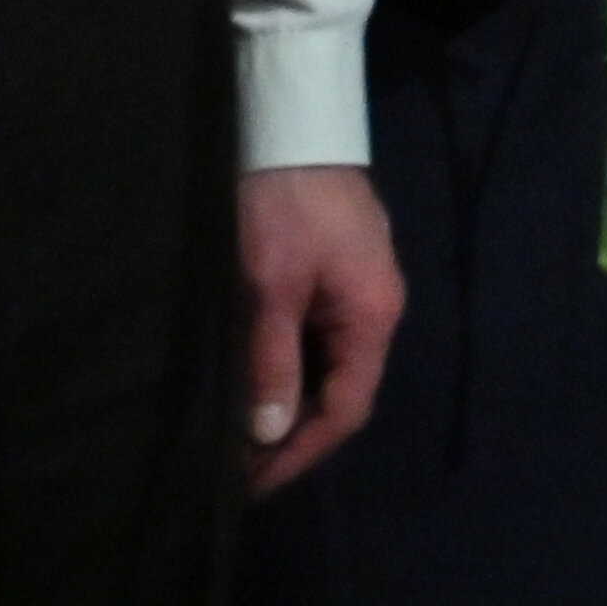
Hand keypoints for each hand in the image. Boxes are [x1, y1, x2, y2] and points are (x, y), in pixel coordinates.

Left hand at [237, 165, 403, 497]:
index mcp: (372, 316)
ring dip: (283, 401)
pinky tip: (248, 378)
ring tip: (232, 430)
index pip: (345, 409)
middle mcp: (374, 309)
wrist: (290, 120)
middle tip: (231, 466)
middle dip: (289, 435)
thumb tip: (269, 434)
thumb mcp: (268, 285)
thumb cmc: (281, 203)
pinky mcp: (331, 270)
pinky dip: (282, 366)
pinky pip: (312, 337)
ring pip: (323, 365)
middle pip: (339, 392)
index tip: (248, 485)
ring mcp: (354, 287)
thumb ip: (272, 361)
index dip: (299, 454)